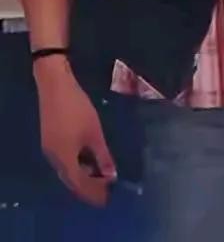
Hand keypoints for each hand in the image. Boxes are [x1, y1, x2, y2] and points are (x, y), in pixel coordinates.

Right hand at [34, 58, 115, 206]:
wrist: (55, 87)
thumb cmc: (77, 109)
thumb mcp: (94, 133)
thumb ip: (103, 155)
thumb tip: (111, 174)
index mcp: (63, 159)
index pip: (78, 183)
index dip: (92, 192)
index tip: (106, 197)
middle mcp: (53, 158)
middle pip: (71, 179)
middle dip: (88, 186)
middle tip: (104, 191)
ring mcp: (49, 149)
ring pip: (66, 170)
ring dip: (82, 175)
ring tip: (100, 177)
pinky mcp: (50, 140)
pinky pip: (64, 160)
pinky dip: (76, 165)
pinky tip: (88, 160)